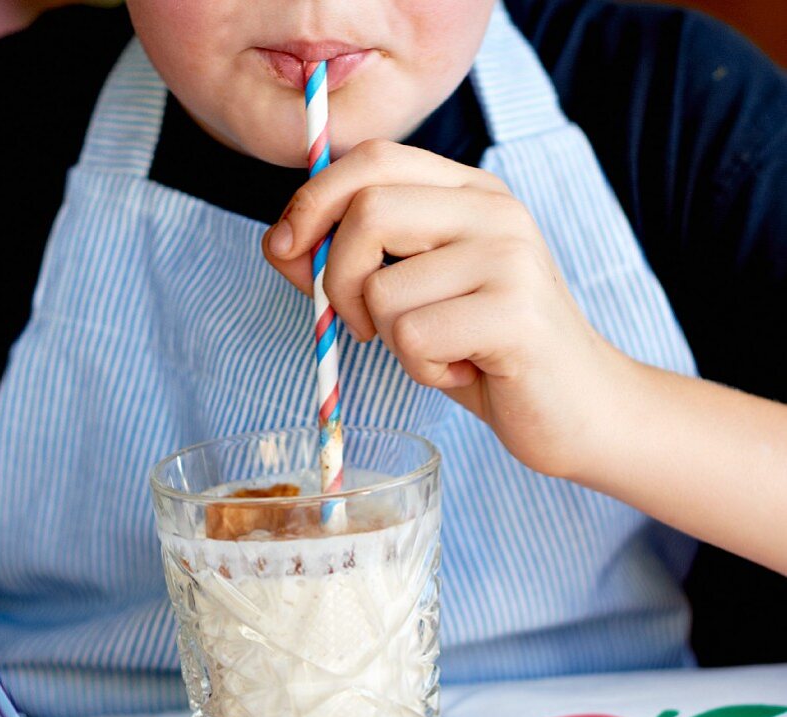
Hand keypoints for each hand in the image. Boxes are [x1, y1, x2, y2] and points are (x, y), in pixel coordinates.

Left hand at [263, 139, 630, 480]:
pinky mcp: (514, 313)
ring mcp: (508, 257)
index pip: (371, 160)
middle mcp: (493, 210)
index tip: (285, 249)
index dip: (312, 200)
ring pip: (385, 290)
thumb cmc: (489, 354)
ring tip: (440, 352)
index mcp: (469, 193)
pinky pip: (415, 337)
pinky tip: (462, 371)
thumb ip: (358, 264)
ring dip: (393, 341)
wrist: (582, 409)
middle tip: (365, 326)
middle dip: (336, 282)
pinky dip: (422, 369)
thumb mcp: (419, 297)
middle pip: (368, 212)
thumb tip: (280, 245)